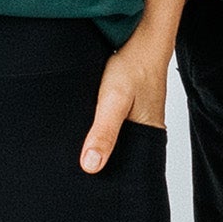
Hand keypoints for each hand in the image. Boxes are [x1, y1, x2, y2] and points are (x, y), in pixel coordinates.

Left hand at [80, 27, 171, 173]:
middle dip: (100, 160)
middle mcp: (144, 130)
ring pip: (113, 138)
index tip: (85, 185)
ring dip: (97, 141)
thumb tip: (90, 167)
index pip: (128, 169)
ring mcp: (135, 118)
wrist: (141, 37)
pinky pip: (110, 124)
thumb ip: (104, 132)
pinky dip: (98, 126)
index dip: (108, 178)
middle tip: (74, 167)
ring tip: (75, 149)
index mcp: (149, 137)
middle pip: (119, 155)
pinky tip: (83, 125)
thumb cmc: (134, 66)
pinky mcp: (124, 106)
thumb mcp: (114, 100)